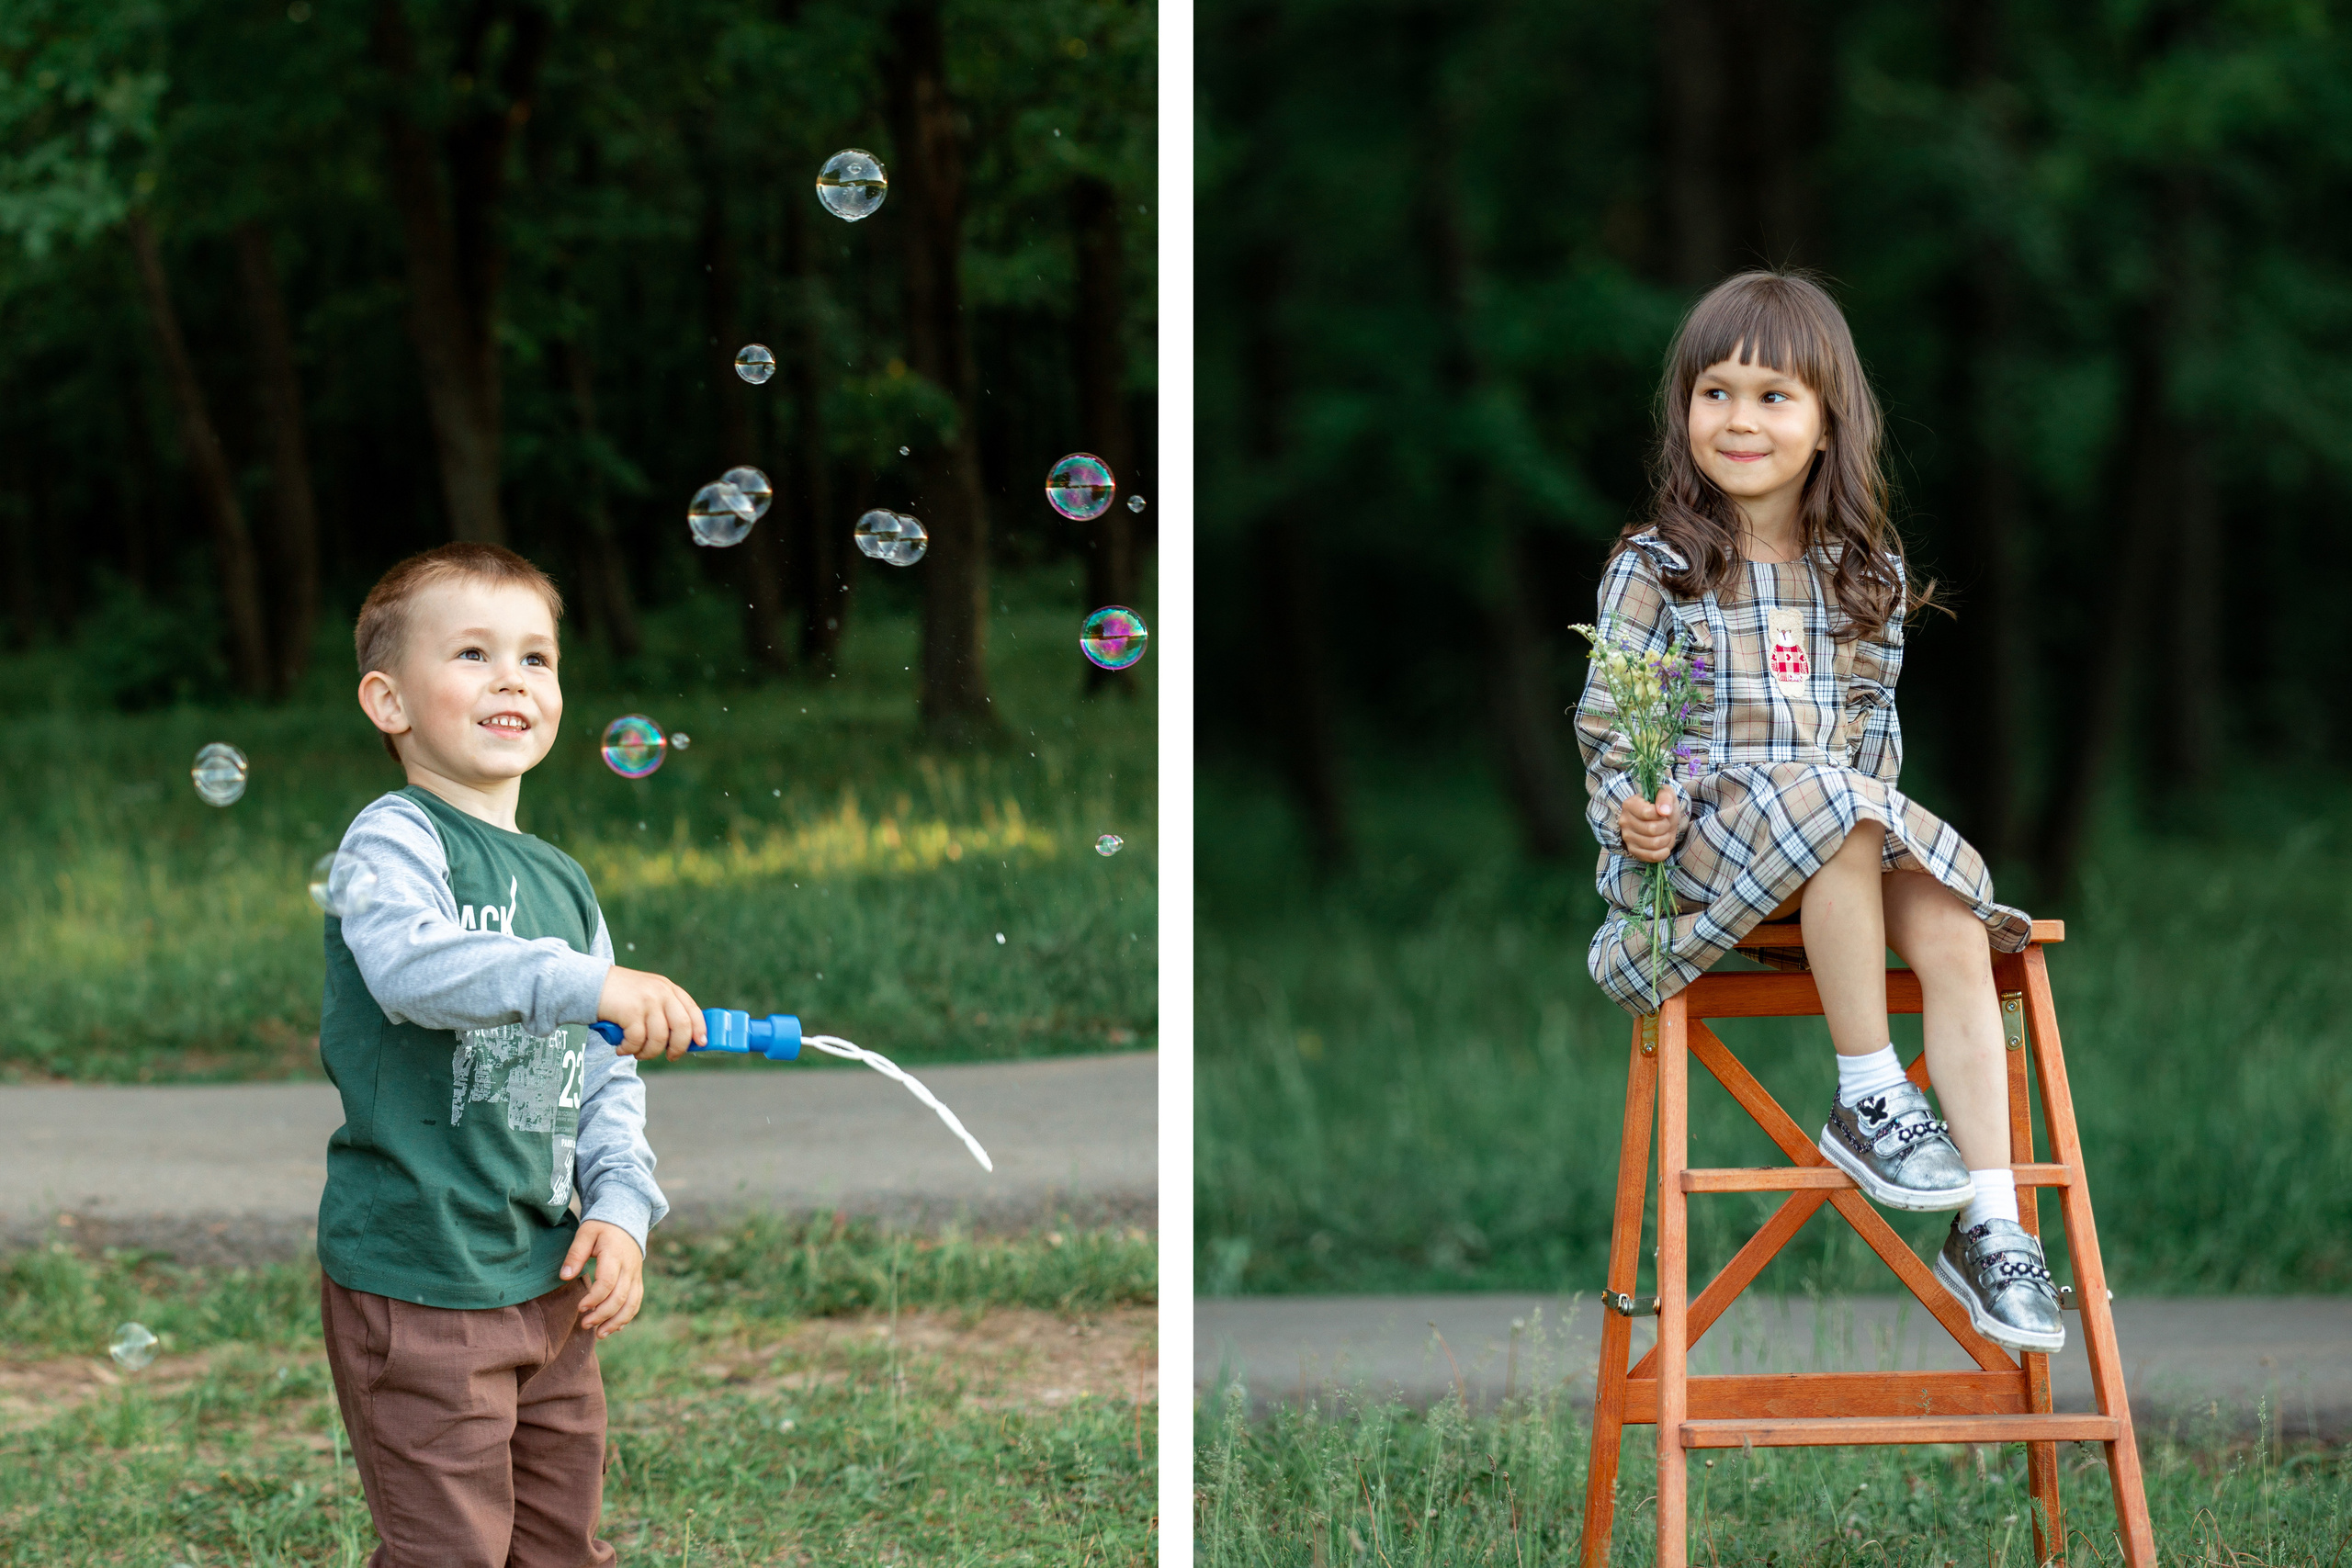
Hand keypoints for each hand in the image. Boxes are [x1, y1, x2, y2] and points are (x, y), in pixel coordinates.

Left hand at [560, 1220, 645, 1338]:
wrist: (628, 1219)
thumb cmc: (602, 1227)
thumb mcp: (586, 1233)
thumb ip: (576, 1254)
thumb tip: (565, 1276)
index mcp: (615, 1255)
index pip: (608, 1282)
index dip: (594, 1298)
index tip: (579, 1307)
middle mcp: (629, 1268)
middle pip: (620, 1297)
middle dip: (602, 1315)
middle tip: (584, 1324)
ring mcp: (636, 1275)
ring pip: (632, 1304)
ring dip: (617, 1321)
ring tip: (600, 1334)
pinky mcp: (638, 1280)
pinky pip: (636, 1302)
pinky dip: (627, 1317)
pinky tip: (614, 1328)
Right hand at [596, 965, 704, 1060]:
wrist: (589, 983)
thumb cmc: (619, 995)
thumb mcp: (647, 995)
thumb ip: (663, 1010)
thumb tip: (679, 1040)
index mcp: (668, 989)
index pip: (693, 1011)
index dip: (699, 1029)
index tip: (700, 1043)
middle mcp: (661, 993)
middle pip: (682, 1027)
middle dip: (678, 1047)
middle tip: (670, 1056)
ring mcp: (647, 1001)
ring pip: (659, 1038)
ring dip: (648, 1052)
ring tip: (637, 1052)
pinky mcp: (631, 1011)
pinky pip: (638, 1040)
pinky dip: (629, 1049)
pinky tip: (621, 1048)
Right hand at [1617, 786, 1681, 863]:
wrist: (1662, 820)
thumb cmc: (1662, 806)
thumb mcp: (1666, 794)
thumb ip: (1665, 797)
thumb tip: (1664, 811)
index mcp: (1630, 804)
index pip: (1648, 813)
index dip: (1661, 814)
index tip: (1663, 812)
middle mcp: (1624, 821)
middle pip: (1652, 829)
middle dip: (1665, 827)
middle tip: (1665, 823)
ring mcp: (1627, 837)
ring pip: (1654, 843)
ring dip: (1665, 839)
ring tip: (1663, 833)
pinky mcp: (1633, 851)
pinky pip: (1652, 856)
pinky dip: (1663, 852)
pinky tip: (1664, 846)